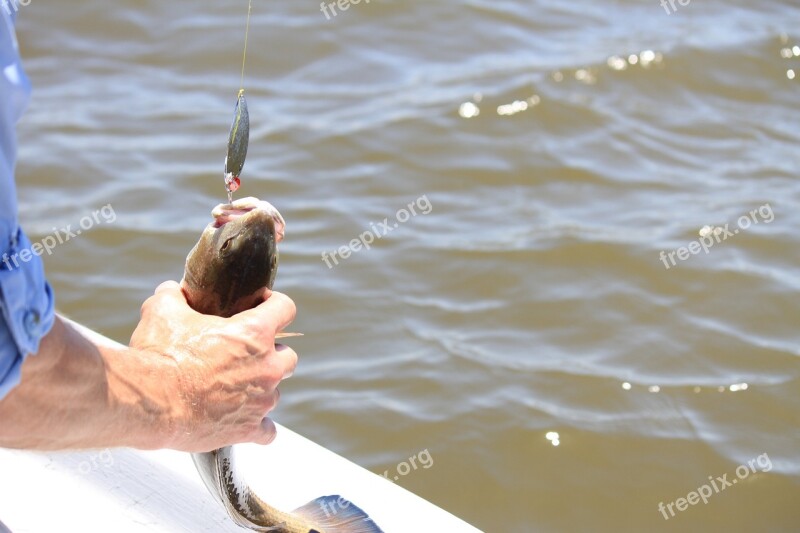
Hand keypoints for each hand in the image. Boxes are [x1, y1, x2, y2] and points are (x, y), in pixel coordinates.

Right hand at [129, 280, 296, 451]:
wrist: (150, 403)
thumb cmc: (160, 356)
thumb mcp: (163, 313)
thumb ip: (173, 297)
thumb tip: (171, 289)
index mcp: (254, 332)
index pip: (286, 308)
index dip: (275, 304)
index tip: (263, 307)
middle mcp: (266, 366)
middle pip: (290, 356)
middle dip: (272, 353)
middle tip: (246, 354)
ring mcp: (261, 400)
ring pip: (276, 391)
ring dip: (261, 388)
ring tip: (234, 387)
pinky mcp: (248, 428)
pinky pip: (267, 431)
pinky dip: (258, 426)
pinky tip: (243, 420)